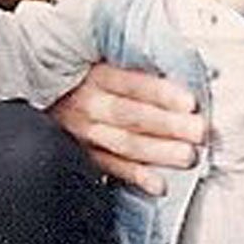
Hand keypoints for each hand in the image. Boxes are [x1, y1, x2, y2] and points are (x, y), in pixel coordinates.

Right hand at [50, 62, 205, 192]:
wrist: (45, 94)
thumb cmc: (82, 75)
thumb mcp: (101, 58)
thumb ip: (136, 64)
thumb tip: (183, 66)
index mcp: (94, 76)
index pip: (132, 84)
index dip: (161, 94)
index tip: (190, 103)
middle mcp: (87, 105)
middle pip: (130, 116)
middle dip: (167, 125)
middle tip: (198, 131)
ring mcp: (83, 132)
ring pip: (122, 143)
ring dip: (157, 152)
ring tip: (187, 157)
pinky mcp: (81, 153)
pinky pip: (109, 167)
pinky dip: (134, 177)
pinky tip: (158, 184)